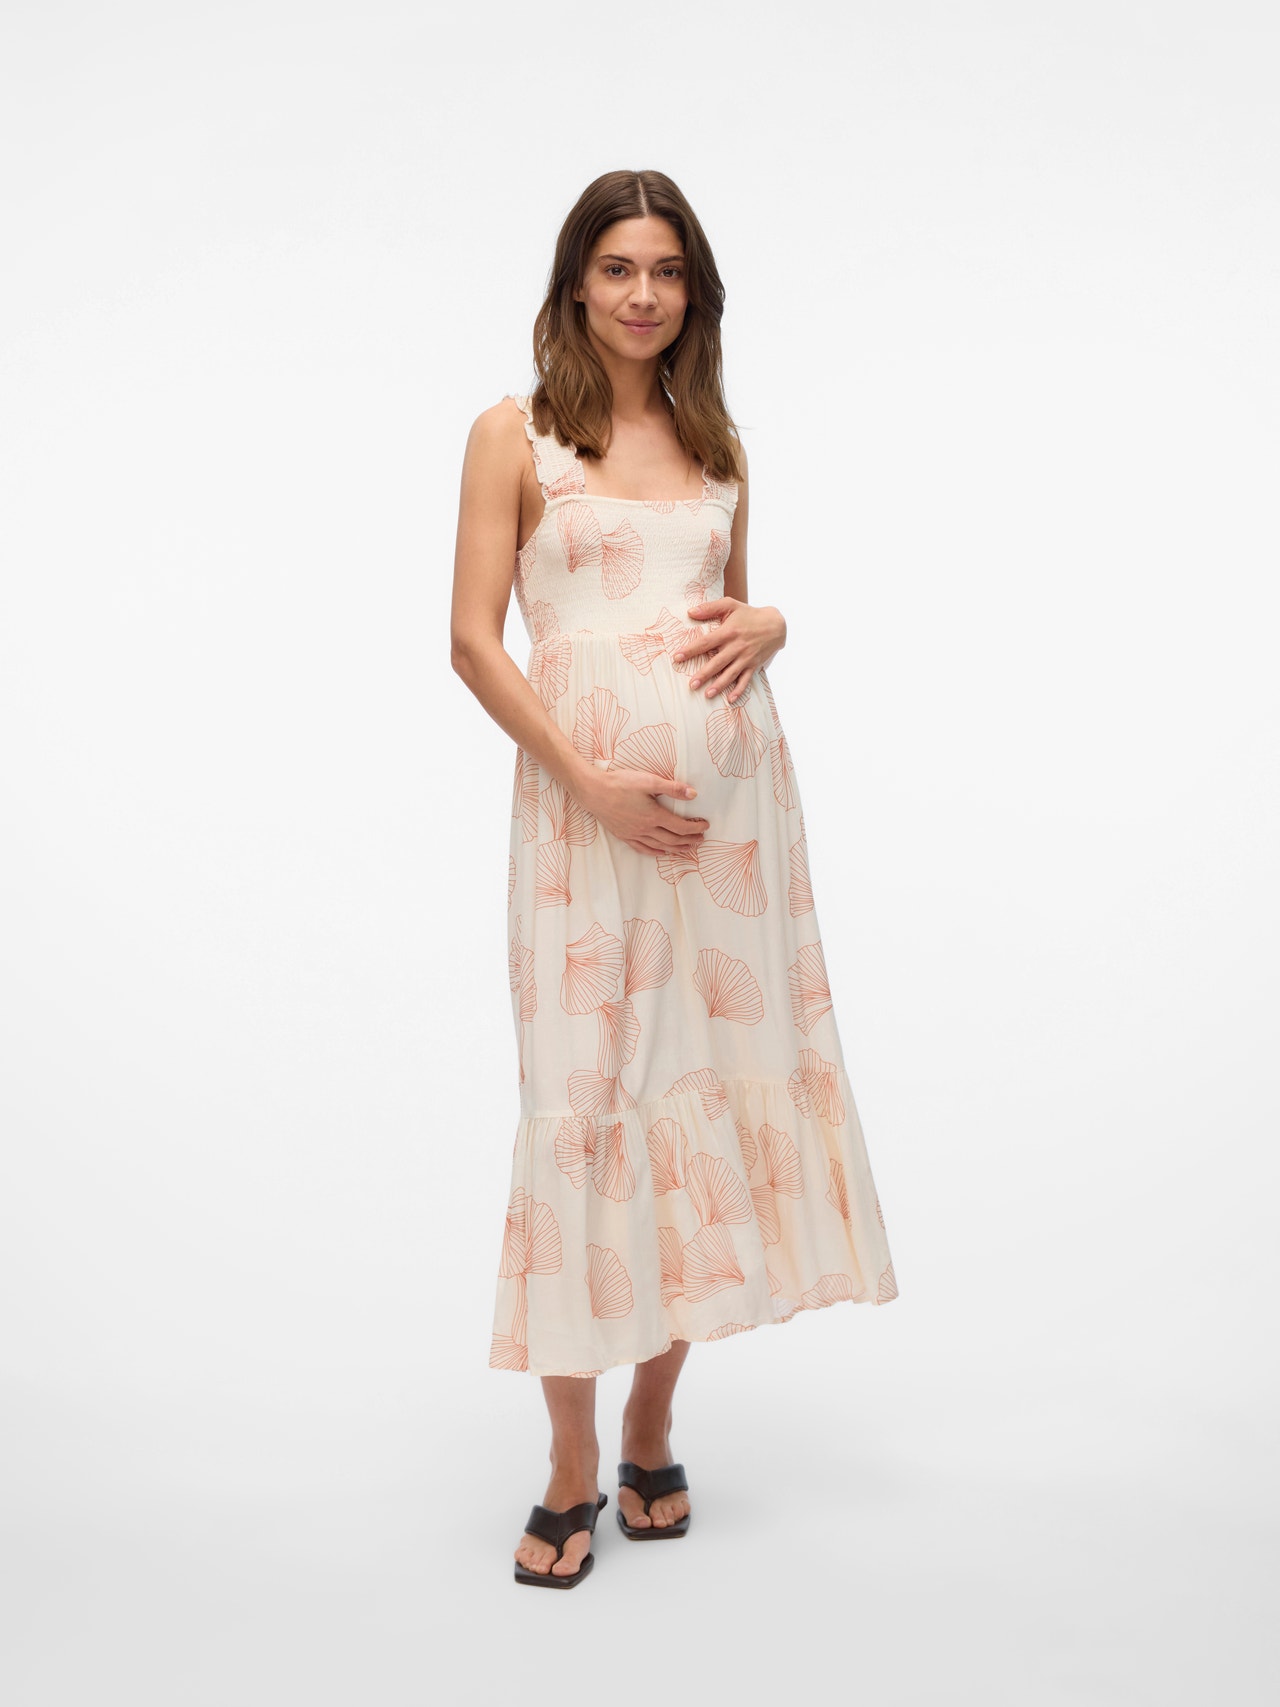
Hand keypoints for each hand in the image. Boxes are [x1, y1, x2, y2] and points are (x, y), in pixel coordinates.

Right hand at [575, 762, 709, 857]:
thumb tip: (693, 794)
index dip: (695, 828)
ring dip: (676, 849)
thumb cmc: (620, 783)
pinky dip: (655, 852)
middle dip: (689, 841)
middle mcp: (645, 829)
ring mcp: (633, 834)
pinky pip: (643, 848)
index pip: (681, 827)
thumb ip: (672, 788)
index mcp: (653, 816)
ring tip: (687, 849)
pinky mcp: (623, 835)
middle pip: (673, 840)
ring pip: (660, 847)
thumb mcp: (649, 780)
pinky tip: (661, 852)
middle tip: (701, 839)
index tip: (705, 825)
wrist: (593, 791)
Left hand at [673, 598, 785, 701]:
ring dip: (719, 685)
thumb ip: (710, 607)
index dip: (691, 650)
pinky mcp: (753, 665)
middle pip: (717, 663)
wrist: (776, 625)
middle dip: (704, 674)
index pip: (706, 642)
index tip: (677, 657)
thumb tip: (690, 612)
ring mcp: (746, 658)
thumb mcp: (730, 605)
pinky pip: (745, 680)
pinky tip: (730, 699)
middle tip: (692, 685)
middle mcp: (736, 647)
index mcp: (728, 632)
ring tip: (707, 695)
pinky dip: (739, 690)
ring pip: (730, 674)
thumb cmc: (749, 614)